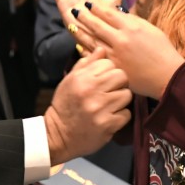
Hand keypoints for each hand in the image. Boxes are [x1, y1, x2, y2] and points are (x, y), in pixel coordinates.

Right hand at [44, 48, 131, 164]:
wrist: (58, 135)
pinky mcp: (107, 125)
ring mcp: (100, 109)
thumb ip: (87, 64)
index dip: (108, 71)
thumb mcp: (70, 80)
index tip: (104, 79)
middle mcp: (91, 92)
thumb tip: (102, 49)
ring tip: (110, 104)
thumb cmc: (65, 105)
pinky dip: (120, 116)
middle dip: (118, 83)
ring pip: (127, 95)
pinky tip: (110, 117)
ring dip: (121, 100)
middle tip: (111, 91)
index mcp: (82, 78)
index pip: (109, 63)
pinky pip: (126, 114)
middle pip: (122, 76)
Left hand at [72, 0, 184, 98]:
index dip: (96, 7)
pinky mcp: (113, 68)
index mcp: (130, 27)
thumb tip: (117, 14)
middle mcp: (120, 39)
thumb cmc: (162, 50)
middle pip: (96, 25)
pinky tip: (79, 46)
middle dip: (84, 17)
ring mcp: (115, 55)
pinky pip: (95, 58)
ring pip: (92, 41)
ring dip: (81, 32)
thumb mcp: (150, 29)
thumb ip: (132, 21)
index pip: (108, 13)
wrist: (167, 76)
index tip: (89, 3)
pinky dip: (86, 51)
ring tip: (72, 25)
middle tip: (75, 11)